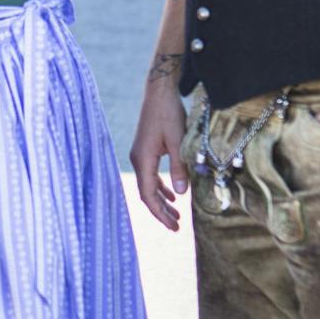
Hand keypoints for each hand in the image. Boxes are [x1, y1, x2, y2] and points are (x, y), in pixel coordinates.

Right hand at [129, 72, 188, 229]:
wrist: (159, 91)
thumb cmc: (169, 113)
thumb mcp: (178, 142)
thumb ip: (179, 168)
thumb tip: (181, 194)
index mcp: (143, 160)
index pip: (148, 194)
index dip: (160, 212)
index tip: (173, 226)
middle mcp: (138, 159)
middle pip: (147, 193)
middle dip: (161, 211)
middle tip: (176, 226)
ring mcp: (140, 154)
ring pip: (149, 185)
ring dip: (161, 200)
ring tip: (175, 214)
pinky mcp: (146, 149)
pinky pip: (151, 174)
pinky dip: (160, 186)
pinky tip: (171, 193)